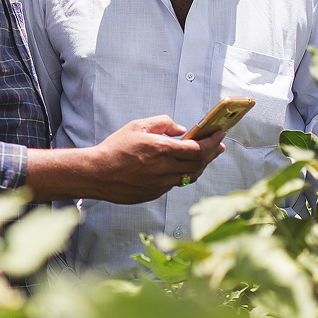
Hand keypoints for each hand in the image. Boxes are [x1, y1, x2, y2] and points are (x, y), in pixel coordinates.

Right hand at [25, 115, 225, 202]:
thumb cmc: (115, 148)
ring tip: (205, 157)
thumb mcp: (137, 126)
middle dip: (212, 153)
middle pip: (200, 163)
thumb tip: (180, 129)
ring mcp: (161, 184)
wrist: (97, 173)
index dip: (212, 141)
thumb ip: (162, 123)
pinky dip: (184, 174)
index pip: (198, 148)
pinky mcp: (155, 193)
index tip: (220, 134)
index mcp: (162, 150)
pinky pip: (176, 184)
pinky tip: (183, 168)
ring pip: (191, 176)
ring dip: (201, 165)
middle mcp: (165, 169)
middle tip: (218, 145)